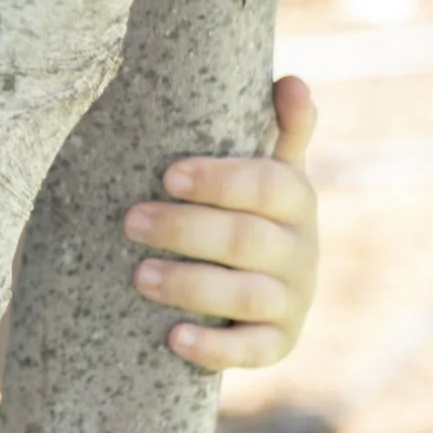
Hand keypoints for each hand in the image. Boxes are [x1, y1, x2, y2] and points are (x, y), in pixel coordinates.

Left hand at [125, 75, 320, 370]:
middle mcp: (302, 251)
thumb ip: (282, 128)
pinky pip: (252, 351)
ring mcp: (294, 300)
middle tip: (131, 222)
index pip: (266, 186)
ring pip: (248, 296)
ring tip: (139, 277)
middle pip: (247, 240)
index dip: (220, 180)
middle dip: (186, 231)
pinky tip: (174, 338)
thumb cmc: (248, 208)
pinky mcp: (279, 343)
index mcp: (295, 199)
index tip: (168, 175)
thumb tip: (293, 81)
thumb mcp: (268, 167)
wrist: (264, 282)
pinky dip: (215, 348)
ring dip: (192, 286)